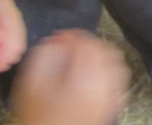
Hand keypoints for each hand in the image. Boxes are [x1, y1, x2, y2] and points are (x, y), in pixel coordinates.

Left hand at [0, 0, 25, 72]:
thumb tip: (0, 37)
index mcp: (4, 7)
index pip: (12, 31)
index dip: (5, 50)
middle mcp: (11, 17)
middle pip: (16, 43)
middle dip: (1, 57)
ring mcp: (9, 29)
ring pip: (13, 53)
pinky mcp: (4, 41)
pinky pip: (5, 57)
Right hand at [10, 31, 129, 124]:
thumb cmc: (36, 117)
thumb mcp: (31, 84)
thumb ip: (43, 56)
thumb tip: (57, 42)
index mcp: (82, 83)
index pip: (87, 45)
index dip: (72, 35)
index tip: (60, 37)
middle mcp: (101, 90)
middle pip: (105, 50)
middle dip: (86, 42)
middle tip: (69, 45)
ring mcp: (109, 99)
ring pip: (116, 63)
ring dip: (100, 53)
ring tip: (81, 56)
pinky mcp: (111, 106)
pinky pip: (120, 80)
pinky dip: (110, 68)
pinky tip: (94, 71)